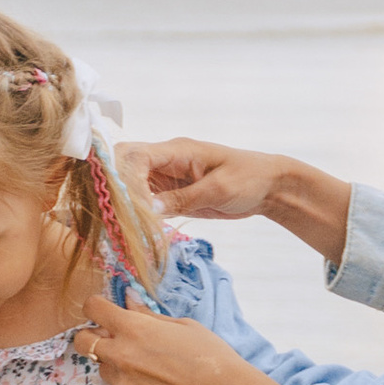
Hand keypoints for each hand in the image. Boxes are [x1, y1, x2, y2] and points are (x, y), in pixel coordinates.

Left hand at [72, 297, 247, 384]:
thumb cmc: (210, 354)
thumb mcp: (181, 325)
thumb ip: (147, 315)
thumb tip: (129, 301)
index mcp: (133, 329)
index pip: (93, 308)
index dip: (95, 306)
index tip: (103, 308)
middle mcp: (122, 356)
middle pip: (83, 342)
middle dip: (92, 335)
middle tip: (113, 335)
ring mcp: (126, 384)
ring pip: (103, 368)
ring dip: (114, 361)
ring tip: (145, 361)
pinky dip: (135, 382)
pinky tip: (161, 381)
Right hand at [125, 140, 352, 259]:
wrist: (268, 187)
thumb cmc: (248, 179)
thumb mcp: (218, 190)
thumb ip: (182, 199)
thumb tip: (148, 208)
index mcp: (177, 150)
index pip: (136, 156)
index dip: (124, 180)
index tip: (128, 207)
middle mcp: (165, 161)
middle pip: (124, 167)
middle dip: (115, 191)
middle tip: (115, 221)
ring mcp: (165, 178)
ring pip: (130, 187)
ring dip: (123, 207)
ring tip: (120, 232)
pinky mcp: (170, 196)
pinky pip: (145, 203)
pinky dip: (136, 217)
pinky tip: (134, 234)